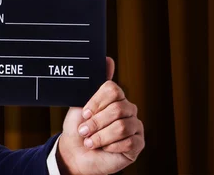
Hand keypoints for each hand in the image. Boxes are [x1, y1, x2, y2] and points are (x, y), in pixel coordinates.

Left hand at [57, 57, 144, 174]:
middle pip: (117, 109)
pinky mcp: (138, 144)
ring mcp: (134, 126)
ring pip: (121, 126)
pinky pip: (129, 142)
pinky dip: (111, 146)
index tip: (84, 113)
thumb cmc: (78, 129)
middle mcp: (127, 109)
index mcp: (114, 98)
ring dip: (101, 136)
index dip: (96, 102)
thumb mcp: (79, 104)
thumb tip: (108, 59)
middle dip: (96, 122)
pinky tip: (104, 148)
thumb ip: (93, 84)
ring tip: (90, 142)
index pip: (112, 89)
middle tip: (84, 131)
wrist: (75, 154)